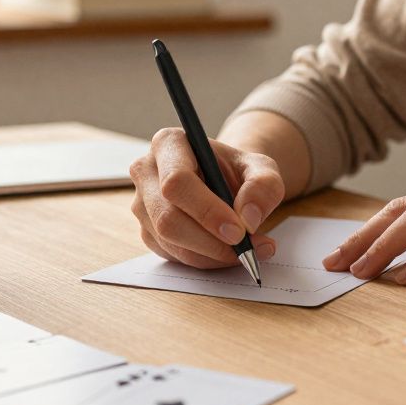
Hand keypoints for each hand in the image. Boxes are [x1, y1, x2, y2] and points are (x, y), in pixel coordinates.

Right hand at [129, 128, 285, 268]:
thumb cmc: (238, 170)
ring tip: (247, 250)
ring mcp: (142, 204)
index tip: (239, 230)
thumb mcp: (262, 168)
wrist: (225, 181)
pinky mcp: (147, 231)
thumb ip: (263, 185)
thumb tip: (248, 218)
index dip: (207, 210)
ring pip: (170, 242)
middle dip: (210, 241)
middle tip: (246, 248)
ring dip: (212, 255)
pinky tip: (227, 251)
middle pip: (167, 218)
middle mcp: (146, 172)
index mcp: (168, 144)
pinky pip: (173, 255)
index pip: (177, 181)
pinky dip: (205, 260)